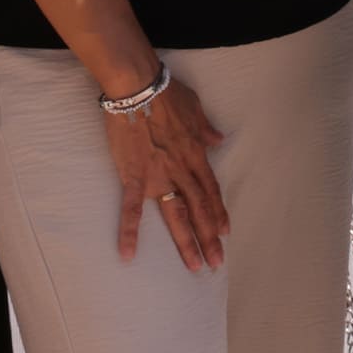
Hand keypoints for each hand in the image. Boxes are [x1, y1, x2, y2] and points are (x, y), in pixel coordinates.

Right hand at [107, 75, 229, 269]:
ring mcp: (158, 176)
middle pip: (199, 209)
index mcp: (195, 155)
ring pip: (177, 214)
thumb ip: (206, 128)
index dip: (218, 212)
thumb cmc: (166, 93)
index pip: (210, 190)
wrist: (138, 88)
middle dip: (209, 237)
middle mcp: (181, 170)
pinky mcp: (134, 176)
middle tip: (217, 262)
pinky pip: (132, 209)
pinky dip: (130, 231)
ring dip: (187, 241)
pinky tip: (128, 254)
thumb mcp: (195, 108)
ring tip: (195, 265)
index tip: (225, 232)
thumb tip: (218, 140)